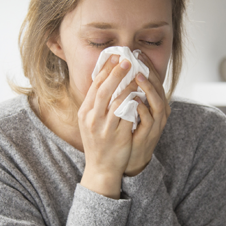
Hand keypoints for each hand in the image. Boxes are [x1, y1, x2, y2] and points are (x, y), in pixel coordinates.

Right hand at [78, 55, 135, 197]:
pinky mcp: (118, 136)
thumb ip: (96, 104)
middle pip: (104, 90)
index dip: (105, 70)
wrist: (101, 168)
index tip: (115, 57)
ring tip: (137, 76)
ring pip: (117, 101)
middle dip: (116, 73)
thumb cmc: (98, 143)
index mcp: (85, 113)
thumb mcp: (90, 122)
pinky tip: (141, 95)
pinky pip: (128, 116)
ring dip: (128, 86)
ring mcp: (105, 128)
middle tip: (127, 61)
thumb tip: (105, 80)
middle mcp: (92, 119)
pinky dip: (134, 103)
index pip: (94, 86)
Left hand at [124, 53, 170, 176]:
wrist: (128, 159)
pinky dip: (142, 109)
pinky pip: (148, 120)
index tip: (137, 53)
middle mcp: (159, 112)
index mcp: (154, 104)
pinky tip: (134, 100)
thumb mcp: (129, 109)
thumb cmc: (128, 132)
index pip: (154, 81)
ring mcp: (155, 124)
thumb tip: (117, 72)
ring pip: (158, 103)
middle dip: (150, 73)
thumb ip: (128, 93)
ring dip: (148, 89)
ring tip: (138, 77)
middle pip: (159, 89)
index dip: (147, 66)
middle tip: (139, 60)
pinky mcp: (149, 135)